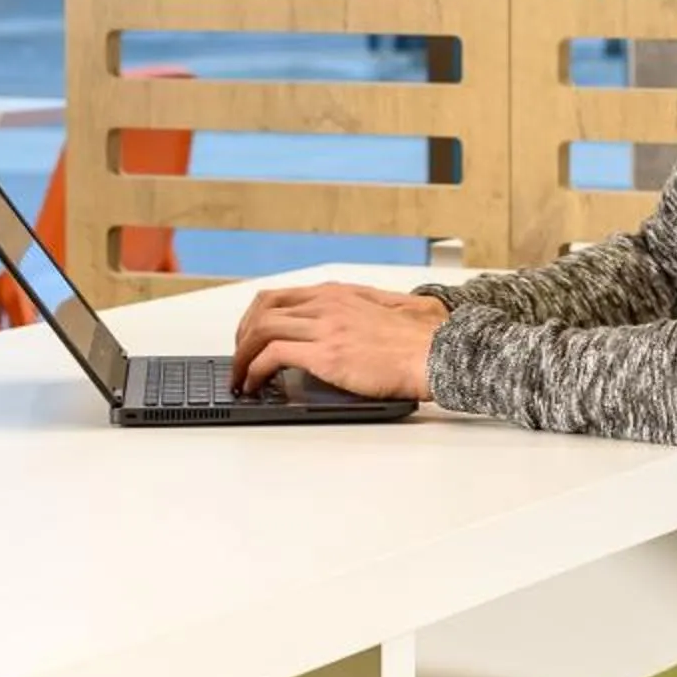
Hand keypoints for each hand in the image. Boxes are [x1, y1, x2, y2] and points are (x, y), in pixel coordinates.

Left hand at [232, 281, 448, 401]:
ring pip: (260, 330)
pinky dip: (253, 369)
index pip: (279, 296)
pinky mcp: (326, 353)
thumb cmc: (421, 339)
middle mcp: (326, 304)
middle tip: (239, 359)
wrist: (438, 352)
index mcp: (337, 293)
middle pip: (262, 310)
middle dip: (242, 336)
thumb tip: (350, 322)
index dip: (255, 318)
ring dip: (241, 356)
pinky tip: (253, 383)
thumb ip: (362, 310)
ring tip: (239, 377)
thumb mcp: (386, 309)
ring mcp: (325, 327)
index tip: (249, 338)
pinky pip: (272, 356)